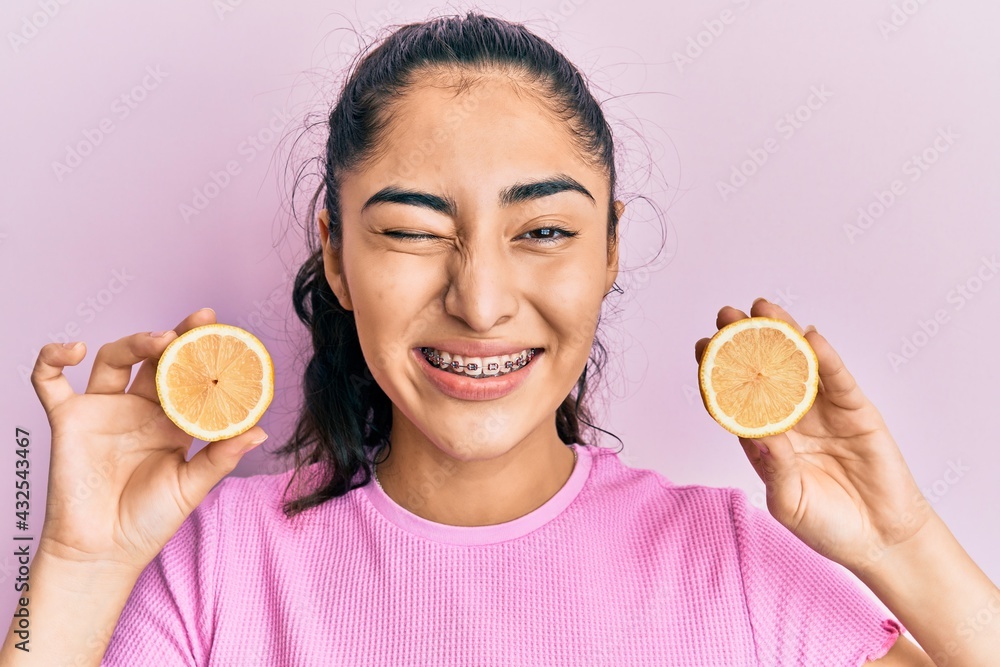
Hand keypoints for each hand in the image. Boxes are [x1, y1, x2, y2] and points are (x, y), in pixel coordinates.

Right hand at [30, 307, 268, 573]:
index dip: (203, 353)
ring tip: (160, 340)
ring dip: (134, 342)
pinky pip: (50, 382)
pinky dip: (53, 358)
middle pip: (155, 358)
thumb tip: (261, 431)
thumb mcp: (190, 487)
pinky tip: (73, 349)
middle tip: (201, 321)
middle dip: (176, 336)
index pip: (189, 376)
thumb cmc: (147, 522)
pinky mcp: (68, 420)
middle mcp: (138, 409)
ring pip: (113, 359)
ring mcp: (102, 411)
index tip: (224, 331)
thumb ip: (220, 457)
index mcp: (171, 421)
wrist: (102, 553)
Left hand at [694, 298, 934, 573]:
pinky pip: (838, 380)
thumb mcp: (789, 500)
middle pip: (763, 372)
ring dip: (783, 335)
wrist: (880, 540)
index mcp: (764, 440)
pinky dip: (826, 358)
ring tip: (763, 308)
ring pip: (799, 365)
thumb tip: (756, 431)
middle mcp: (790, 419)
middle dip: (743, 341)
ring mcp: (823, 412)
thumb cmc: (827, 526)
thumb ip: (773, 466)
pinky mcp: (855, 411)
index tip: (701, 346)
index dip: (717, 371)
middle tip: (726, 314)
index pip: (735, 397)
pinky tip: (809, 336)